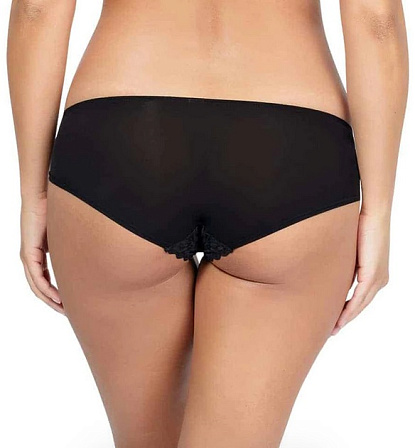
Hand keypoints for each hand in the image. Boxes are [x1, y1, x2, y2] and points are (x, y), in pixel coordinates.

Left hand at [20, 194, 63, 313]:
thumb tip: (88, 252)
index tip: (69, 302)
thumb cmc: (54, 210)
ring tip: (64, 310)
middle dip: (53, 302)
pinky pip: (37, 279)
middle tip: (67, 312)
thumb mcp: (64, 234)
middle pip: (40, 288)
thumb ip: (70, 246)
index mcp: (37, 255)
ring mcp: (28, 257)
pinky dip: (47, 290)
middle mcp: (30, 259)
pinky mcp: (29, 254)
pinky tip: (57, 298)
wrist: (41, 196)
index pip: (45, 280)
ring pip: (37, 287)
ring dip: (50, 300)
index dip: (56, 293)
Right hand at [332, 211, 389, 334]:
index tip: (335, 320)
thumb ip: (343, 265)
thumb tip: (328, 273)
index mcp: (375, 274)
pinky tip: (339, 318)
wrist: (374, 214)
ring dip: (346, 318)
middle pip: (360, 306)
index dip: (347, 310)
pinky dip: (349, 310)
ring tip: (333, 328)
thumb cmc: (361, 226)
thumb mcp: (350, 250)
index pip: (360, 298)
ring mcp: (378, 279)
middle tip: (332, 331)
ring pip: (360, 305)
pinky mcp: (373, 275)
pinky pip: (359, 298)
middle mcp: (380, 280)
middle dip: (345, 319)